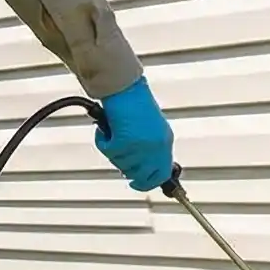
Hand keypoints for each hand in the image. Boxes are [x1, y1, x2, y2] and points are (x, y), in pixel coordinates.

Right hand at [94, 77, 174, 191]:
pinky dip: (103, 140)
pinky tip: (107, 127)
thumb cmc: (135, 102)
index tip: (136, 184)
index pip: (160, 175)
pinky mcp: (124, 143)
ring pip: (121, 165)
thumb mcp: (151, 129)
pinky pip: (108, 152)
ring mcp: (141, 148)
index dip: (147, 182)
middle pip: (139, 176)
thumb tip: (143, 169)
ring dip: (114, 150)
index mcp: (166, 142)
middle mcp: (156, 148)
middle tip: (118, 152)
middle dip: (127, 168)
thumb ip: (151, 149)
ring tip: (115, 129)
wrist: (125, 86)